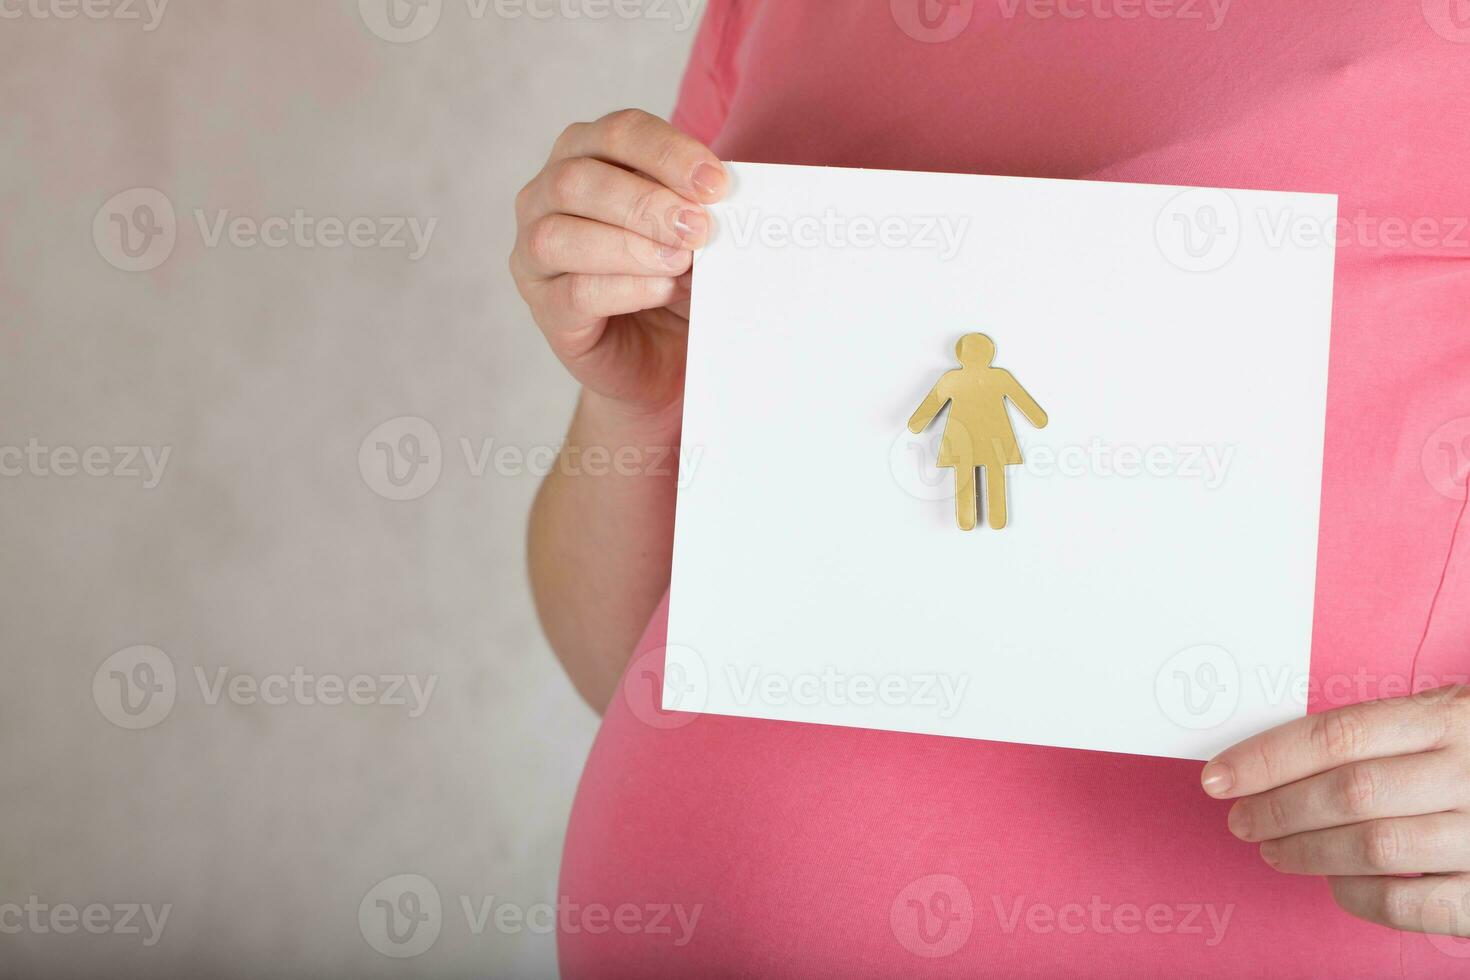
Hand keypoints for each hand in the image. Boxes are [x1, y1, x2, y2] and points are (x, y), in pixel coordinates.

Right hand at [509, 109, 726, 417]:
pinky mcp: (545, 308)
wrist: (659, 354)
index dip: (667, 152)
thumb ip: (695, 210)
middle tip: (699, 227)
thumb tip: (720, 205)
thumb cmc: (672, 279)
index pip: (618, 132)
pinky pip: (575, 292)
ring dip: (630, 245)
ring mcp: (534, 254)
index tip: (715, 183)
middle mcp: (546, 197)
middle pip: (579, 178)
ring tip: (682, 261)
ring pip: (562, 234)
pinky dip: (624, 288)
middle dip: (647, 201)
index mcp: (585, 156)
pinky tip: (662, 290)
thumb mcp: (692, 235)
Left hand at [1203, 685, 1469, 936]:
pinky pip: (1417, 905)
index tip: (1218, 777)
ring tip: (1275, 850)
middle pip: (1350, 793)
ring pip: (1376, 849)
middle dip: (1279, 810)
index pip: (1336, 736)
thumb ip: (1375, 734)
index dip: (1266, 759)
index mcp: (1449, 718)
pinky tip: (1337, 885)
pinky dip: (1364, 898)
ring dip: (1309, 853)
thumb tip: (1271, 758)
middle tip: (1241, 820)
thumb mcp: (1441, 717)